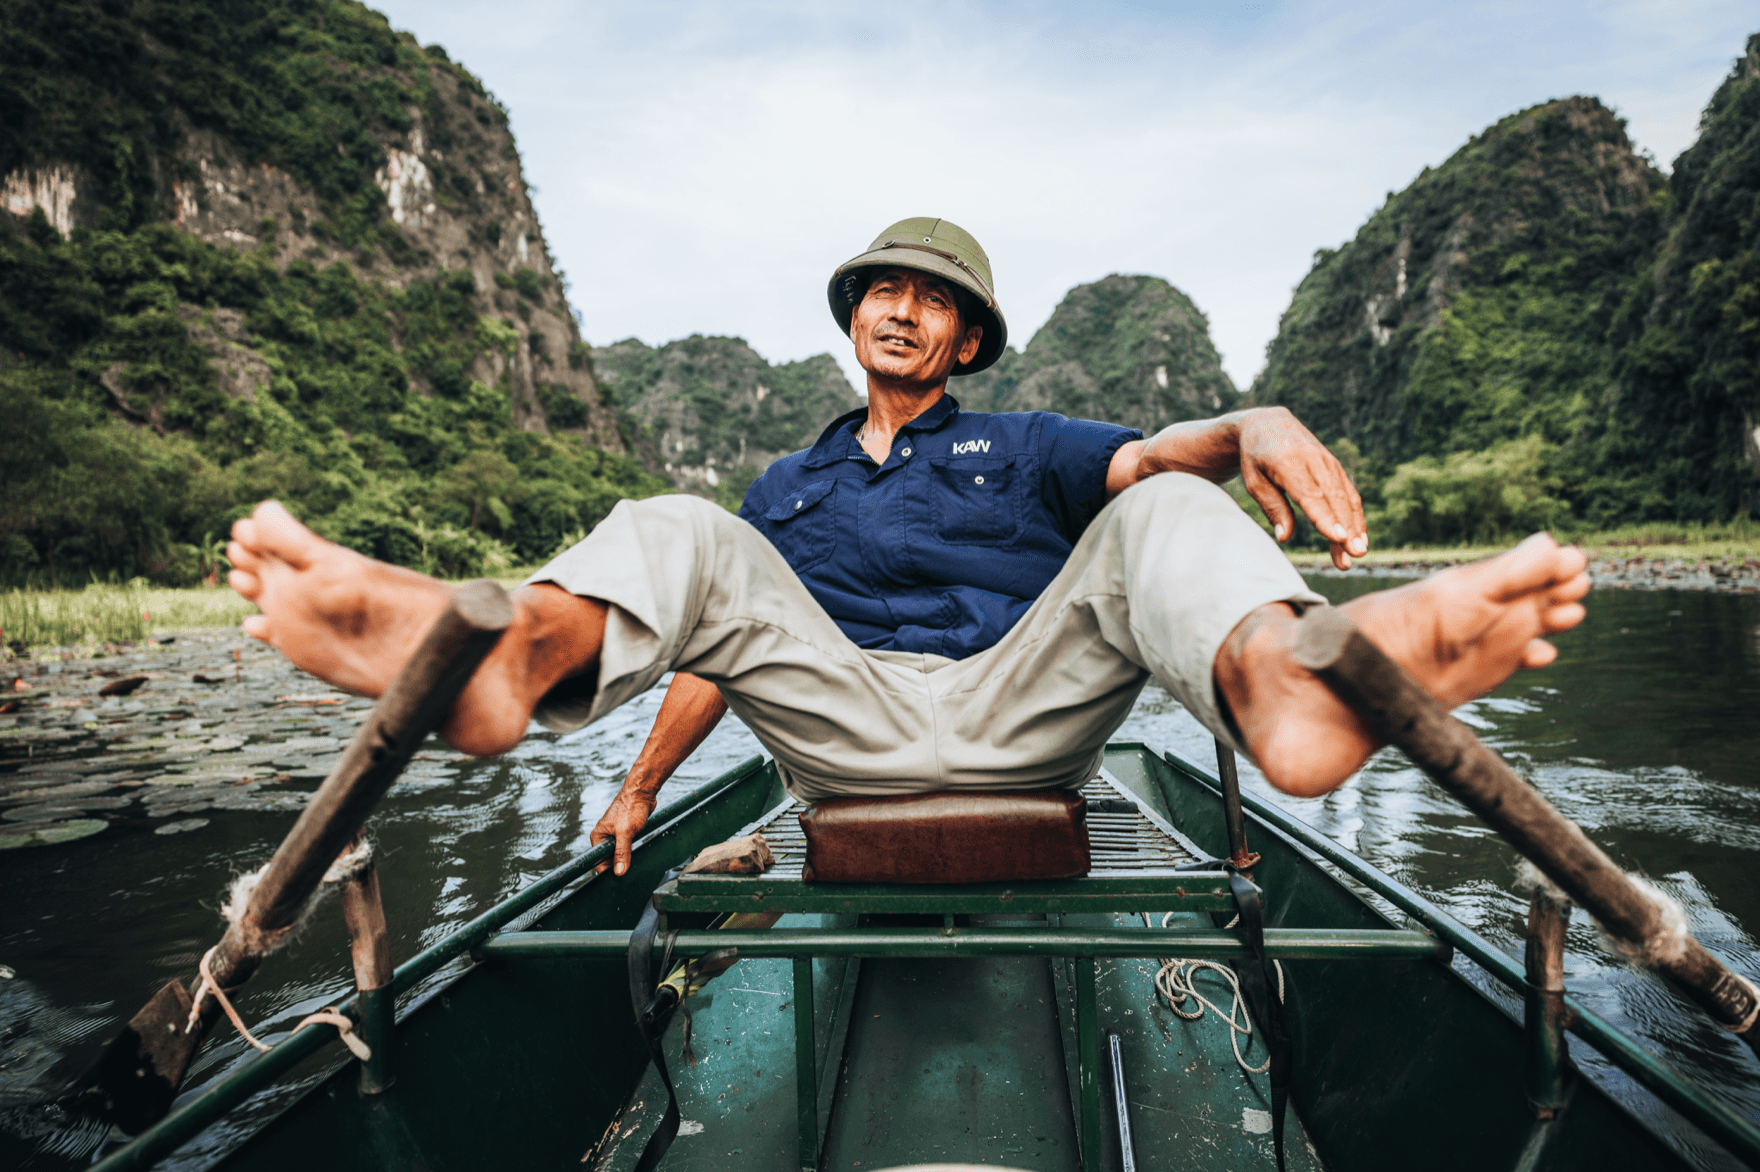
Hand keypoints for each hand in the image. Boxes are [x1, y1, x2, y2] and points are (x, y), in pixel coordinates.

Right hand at [590, 785, 657, 875]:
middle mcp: (604, 837)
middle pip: (608, 860)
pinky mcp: (625, 833)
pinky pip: (626, 848)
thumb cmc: (631, 807)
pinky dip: (630, 853)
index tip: (616, 881)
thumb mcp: (626, 832)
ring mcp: (615, 835)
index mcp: (598, 837)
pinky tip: (636, 855)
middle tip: (627, 875)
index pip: (598, 861)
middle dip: (617, 867)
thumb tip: (619, 872)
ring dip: (624, 860)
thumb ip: (622, 852)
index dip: (606, 872)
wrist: (642, 792)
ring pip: (618, 855)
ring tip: (632, 865)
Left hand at [1237, 408, 1366, 570]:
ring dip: (1355, 527)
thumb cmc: (1256, 458)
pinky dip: (1355, 516)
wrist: (1269, 424)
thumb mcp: (1254, 481)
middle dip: (1346, 528)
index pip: (1309, 494)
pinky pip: (1349, 493)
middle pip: (1333, 498)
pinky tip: (1358, 537)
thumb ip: (1272, 507)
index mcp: (1287, 462)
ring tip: (1358, 554)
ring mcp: (1328, 462)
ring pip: (1345, 497)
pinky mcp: (1335, 467)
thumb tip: (1284, 537)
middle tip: (1355, 555)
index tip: (1337, 538)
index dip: (1325, 517)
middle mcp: (1313, 460)